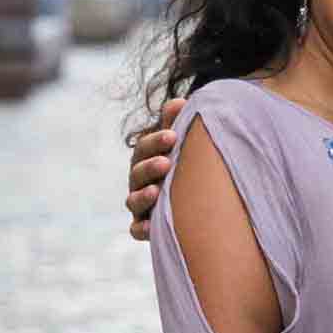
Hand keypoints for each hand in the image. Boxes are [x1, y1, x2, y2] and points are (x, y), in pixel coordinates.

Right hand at [125, 96, 185, 238]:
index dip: (156, 141)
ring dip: (143, 196)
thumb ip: (178, 125)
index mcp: (148, 157)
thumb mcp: (183, 145)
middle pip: (137, 172)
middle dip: (150, 166)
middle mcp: (140, 181)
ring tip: (156, 191)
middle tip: (167, 162)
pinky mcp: (144, 227)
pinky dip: (141, 229)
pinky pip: (137, 230)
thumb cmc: (189, 165)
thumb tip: (179, 102)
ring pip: (133, 200)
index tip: (173, 136)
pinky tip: (151, 227)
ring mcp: (140, 205)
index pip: (145, 146)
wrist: (199, 203)